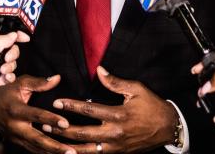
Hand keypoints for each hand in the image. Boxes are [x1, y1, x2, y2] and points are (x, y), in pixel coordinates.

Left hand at [0, 29, 28, 101]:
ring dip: (9, 67)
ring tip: (2, 71)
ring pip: (9, 64)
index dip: (16, 35)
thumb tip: (14, 34)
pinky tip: (5, 78)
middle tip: (7, 58)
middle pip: (10, 50)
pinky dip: (8, 77)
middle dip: (12, 55)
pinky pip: (6, 76)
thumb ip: (2, 42)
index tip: (26, 39)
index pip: (5, 35)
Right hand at [0, 74, 76, 153]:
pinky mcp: (16, 142)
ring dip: (52, 153)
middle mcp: (15, 126)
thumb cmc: (5, 93)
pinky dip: (44, 153)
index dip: (51, 119)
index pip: (36, 115)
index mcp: (16, 110)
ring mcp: (15, 137)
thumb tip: (57, 78)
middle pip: (37, 139)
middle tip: (70, 151)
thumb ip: (39, 82)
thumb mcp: (20, 83)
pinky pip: (32, 150)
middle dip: (55, 147)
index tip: (65, 124)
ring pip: (36, 148)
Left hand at [50, 67, 177, 152]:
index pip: (89, 109)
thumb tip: (99, 70)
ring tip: (51, 141)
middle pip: (82, 133)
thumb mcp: (136, 89)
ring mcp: (115, 147)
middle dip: (62, 129)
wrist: (168, 128)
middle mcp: (115, 133)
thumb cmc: (152, 106)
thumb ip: (115, 82)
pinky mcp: (118, 153)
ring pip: (86, 150)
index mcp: (118, 115)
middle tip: (45, 124)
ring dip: (67, 146)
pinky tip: (69, 152)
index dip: (71, 106)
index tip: (57, 102)